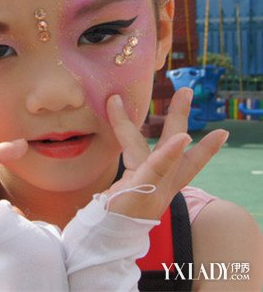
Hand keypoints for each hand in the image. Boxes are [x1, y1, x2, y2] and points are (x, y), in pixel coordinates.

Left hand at [104, 87, 227, 219]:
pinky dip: (168, 156)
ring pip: (164, 152)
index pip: (181, 161)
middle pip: (175, 145)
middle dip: (180, 117)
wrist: (107, 239)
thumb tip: (121, 147)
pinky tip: (182, 140)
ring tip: (184, 97)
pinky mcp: (142, 190)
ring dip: (174, 124)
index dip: (203, 148)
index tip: (222, 133)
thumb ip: (130, 173)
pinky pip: (155, 170)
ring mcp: (152, 186)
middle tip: (186, 90)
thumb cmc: (117, 212)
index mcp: (158, 180)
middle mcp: (160, 182)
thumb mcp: (127, 188)